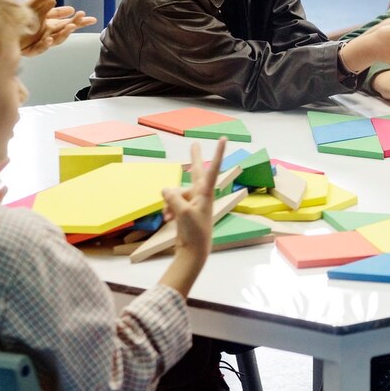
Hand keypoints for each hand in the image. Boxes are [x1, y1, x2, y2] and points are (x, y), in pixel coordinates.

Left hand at [10, 0, 96, 55]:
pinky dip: (44, 45)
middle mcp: (42, 30)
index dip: (68, 13)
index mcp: (40, 18)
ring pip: (56, 39)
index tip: (77, 10)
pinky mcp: (28, 49)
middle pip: (63, 28)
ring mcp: (37, 40)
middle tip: (86, 17)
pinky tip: (48, 39)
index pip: (57, 15)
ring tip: (71, 26)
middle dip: (76, 23)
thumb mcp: (6, 1)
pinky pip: (39, 49)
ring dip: (64, 33)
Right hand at [164, 137, 225, 257]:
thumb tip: (166, 189)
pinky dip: (168, 209)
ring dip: (169, 203)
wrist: (193, 251)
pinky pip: (172, 203)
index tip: (224, 138)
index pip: (212, 169)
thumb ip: (174, 198)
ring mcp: (193, 202)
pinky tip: (167, 219)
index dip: (218, 153)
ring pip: (176, 193)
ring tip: (169, 217)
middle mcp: (201, 195)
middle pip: (196, 173)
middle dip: (194, 159)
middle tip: (194, 144)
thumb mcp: (183, 212)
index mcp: (206, 193)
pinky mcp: (185, 209)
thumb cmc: (194, 231)